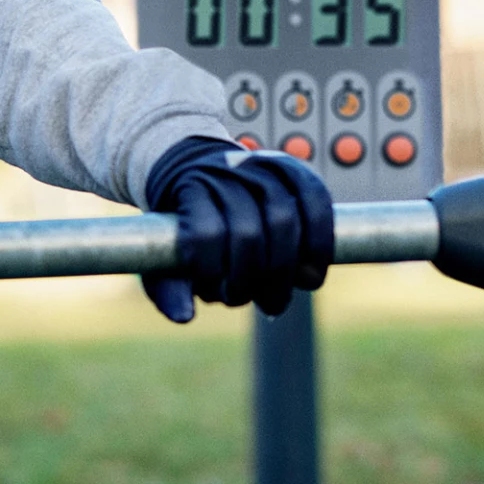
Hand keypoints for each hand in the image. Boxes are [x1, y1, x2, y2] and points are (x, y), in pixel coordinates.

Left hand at [140, 136, 333, 323]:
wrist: (196, 168)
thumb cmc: (183, 223)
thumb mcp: (163, 251)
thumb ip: (167, 286)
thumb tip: (184, 317)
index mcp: (190, 189)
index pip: (205, 235)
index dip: (213, 273)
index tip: (214, 293)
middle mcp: (226, 172)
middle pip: (248, 233)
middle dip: (254, 280)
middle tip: (257, 304)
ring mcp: (261, 166)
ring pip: (284, 220)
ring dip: (286, 271)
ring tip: (278, 298)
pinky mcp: (293, 168)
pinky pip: (317, 204)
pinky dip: (320, 244)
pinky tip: (311, 275)